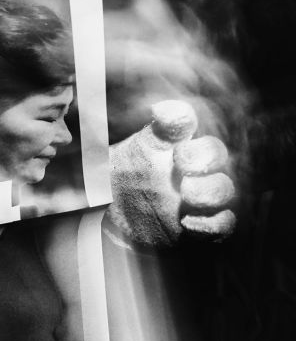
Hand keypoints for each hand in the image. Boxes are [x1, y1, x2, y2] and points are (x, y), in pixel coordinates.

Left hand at [107, 100, 235, 247]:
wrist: (118, 220)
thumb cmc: (121, 181)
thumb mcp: (116, 158)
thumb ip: (129, 143)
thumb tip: (145, 115)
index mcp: (170, 143)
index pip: (183, 120)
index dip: (180, 117)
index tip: (165, 118)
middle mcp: (191, 166)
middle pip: (215, 151)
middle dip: (204, 154)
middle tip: (182, 161)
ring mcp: (201, 196)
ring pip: (224, 188)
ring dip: (210, 190)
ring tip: (187, 193)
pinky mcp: (204, 225)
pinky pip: (224, 222)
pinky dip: (213, 223)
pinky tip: (188, 222)